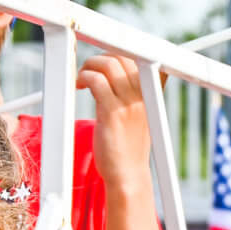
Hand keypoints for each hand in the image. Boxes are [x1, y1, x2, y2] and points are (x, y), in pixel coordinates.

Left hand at [77, 53, 156, 188]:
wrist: (128, 176)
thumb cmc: (128, 147)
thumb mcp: (139, 117)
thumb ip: (134, 96)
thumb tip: (121, 75)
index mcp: (150, 95)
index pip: (141, 58)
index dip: (119, 53)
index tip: (104, 61)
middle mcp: (143, 96)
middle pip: (123, 57)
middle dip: (100, 58)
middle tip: (89, 72)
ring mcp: (129, 104)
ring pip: (109, 64)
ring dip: (89, 66)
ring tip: (82, 79)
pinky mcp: (112, 113)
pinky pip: (96, 81)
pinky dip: (84, 78)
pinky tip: (79, 86)